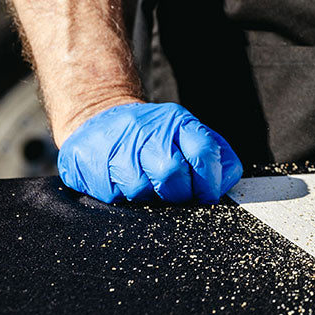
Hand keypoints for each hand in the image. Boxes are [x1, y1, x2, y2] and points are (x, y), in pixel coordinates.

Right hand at [57, 102, 243, 203]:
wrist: (101, 117)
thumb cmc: (153, 135)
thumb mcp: (186, 132)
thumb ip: (213, 154)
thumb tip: (227, 179)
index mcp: (178, 122)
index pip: (203, 151)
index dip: (210, 182)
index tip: (209, 196)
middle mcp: (146, 130)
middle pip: (171, 173)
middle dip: (179, 195)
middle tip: (177, 197)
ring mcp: (116, 145)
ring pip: (140, 189)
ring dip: (148, 198)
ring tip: (147, 187)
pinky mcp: (87, 161)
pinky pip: (112, 195)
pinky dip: (122, 198)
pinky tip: (122, 184)